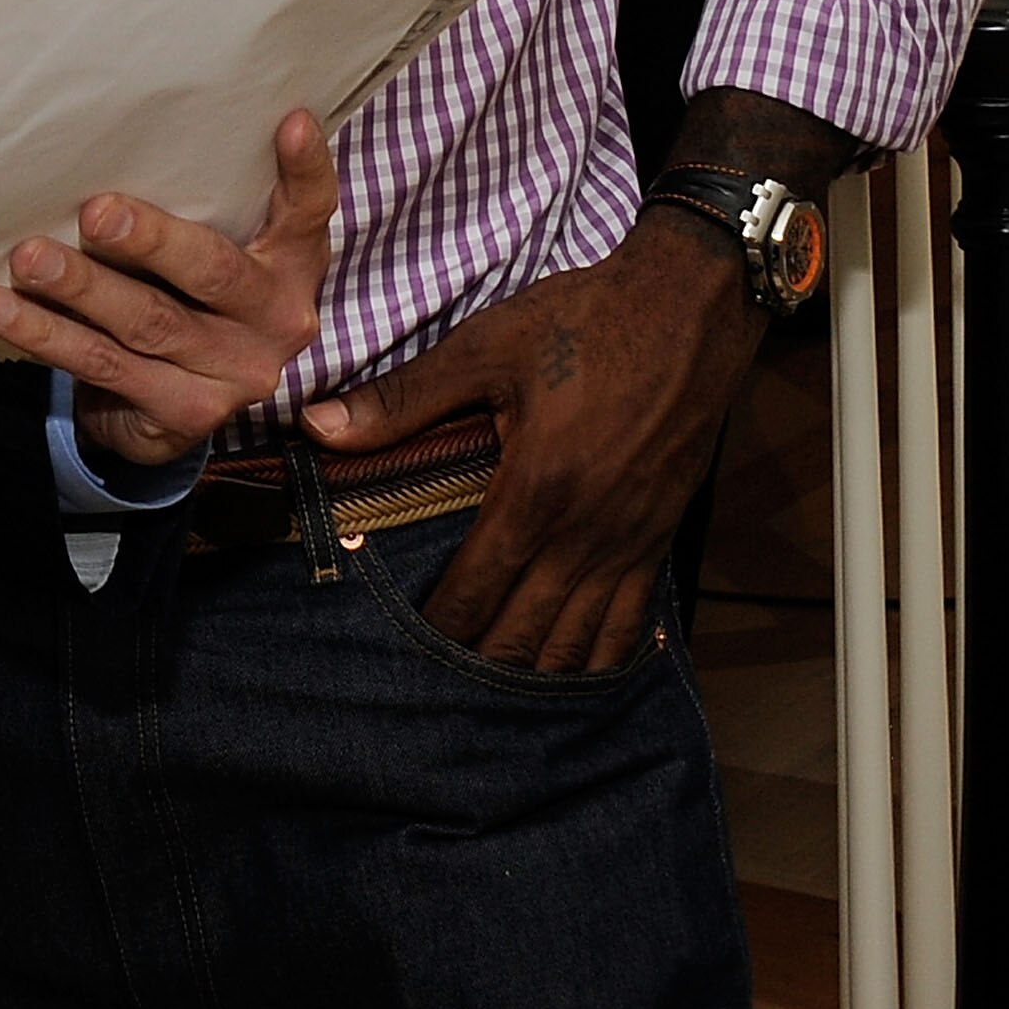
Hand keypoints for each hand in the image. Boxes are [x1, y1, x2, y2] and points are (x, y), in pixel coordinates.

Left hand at [0, 113, 338, 465]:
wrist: (173, 407)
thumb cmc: (186, 297)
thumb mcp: (210, 252)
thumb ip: (199, 206)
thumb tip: (113, 129)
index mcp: (290, 264)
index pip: (308, 211)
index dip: (306, 168)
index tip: (291, 121)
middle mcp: (276, 319)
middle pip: (212, 270)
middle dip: (150, 239)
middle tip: (95, 211)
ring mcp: (234, 373)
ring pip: (148, 321)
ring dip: (81, 288)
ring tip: (29, 259)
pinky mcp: (186, 413)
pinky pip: (104, 365)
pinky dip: (47, 335)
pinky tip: (2, 309)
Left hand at [303, 203, 764, 670]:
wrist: (689, 309)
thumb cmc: (583, 321)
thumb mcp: (485, 348)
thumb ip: (402, 398)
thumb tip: (318, 425)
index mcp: (538, 491)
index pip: (477, 589)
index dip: (439, 628)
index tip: (403, 654)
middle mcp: (587, 533)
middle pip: (529, 635)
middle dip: (482, 665)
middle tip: (437, 691)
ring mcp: (631, 541)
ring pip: (581, 642)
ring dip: (539, 675)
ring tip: (494, 699)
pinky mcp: (661, 535)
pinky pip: (632, 622)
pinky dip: (600, 657)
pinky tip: (576, 675)